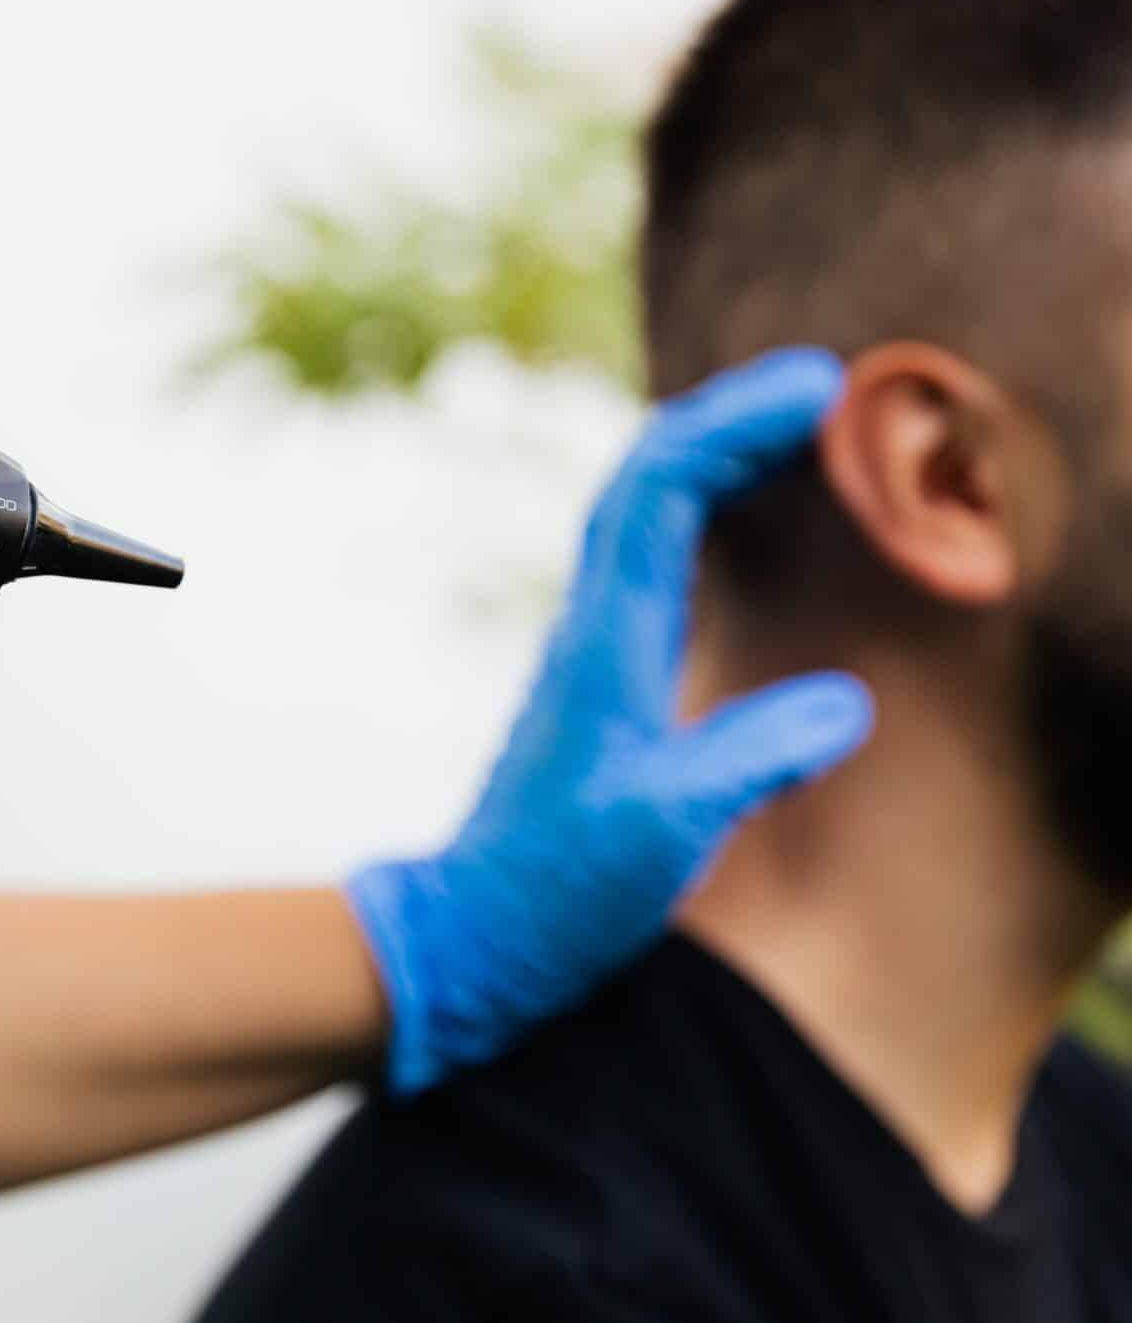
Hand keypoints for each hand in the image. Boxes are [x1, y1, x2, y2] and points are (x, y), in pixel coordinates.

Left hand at [348, 348, 872, 1097]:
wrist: (475, 934)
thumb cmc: (559, 889)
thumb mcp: (667, 829)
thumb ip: (752, 761)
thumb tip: (846, 702)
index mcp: (606, 644)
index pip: (658, 492)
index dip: (733, 424)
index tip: (817, 389)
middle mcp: (591, 629)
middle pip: (646, 483)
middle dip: (728, 418)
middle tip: (821, 388)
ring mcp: (592, 652)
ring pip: (642, 517)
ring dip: (711, 458)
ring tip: (796, 430)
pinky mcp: (602, 684)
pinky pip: (648, 563)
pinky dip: (699, 517)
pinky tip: (739, 527)